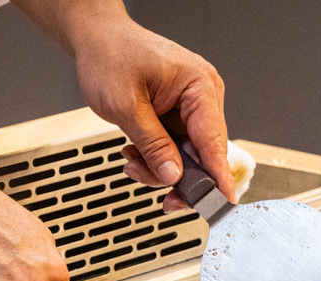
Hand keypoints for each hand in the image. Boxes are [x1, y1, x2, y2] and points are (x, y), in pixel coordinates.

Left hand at [70, 12, 235, 211]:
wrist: (97, 39)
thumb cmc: (111, 56)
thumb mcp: (126, 106)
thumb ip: (152, 145)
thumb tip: (173, 176)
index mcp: (200, 86)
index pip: (214, 142)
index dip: (218, 177)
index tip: (223, 202)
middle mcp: (203, 97)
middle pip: (203, 155)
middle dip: (175, 174)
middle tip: (148, 181)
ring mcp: (191, 107)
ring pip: (186, 157)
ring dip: (159, 167)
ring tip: (132, 160)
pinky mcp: (179, 116)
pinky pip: (175, 148)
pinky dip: (155, 156)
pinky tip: (135, 151)